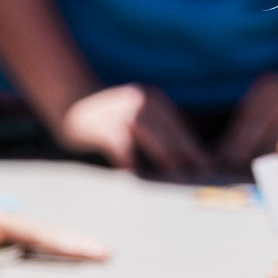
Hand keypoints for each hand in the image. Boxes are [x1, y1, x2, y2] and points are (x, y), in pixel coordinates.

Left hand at [0, 173, 110, 260]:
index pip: (33, 233)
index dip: (63, 243)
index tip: (93, 250)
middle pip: (42, 233)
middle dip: (73, 243)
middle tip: (107, 253)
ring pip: (35, 237)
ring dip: (64, 245)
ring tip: (94, 254)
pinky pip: (21, 242)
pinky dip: (43, 247)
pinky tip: (59, 254)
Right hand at [56, 84, 211, 176]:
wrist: (69, 98)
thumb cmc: (107, 114)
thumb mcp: (136, 111)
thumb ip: (156, 127)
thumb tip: (181, 156)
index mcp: (153, 100)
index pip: (180, 128)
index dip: (194, 148)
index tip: (208, 167)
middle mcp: (141, 103)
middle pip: (172, 135)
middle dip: (188, 157)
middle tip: (201, 178)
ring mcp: (123, 114)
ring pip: (154, 140)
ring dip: (169, 159)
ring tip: (179, 179)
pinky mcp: (105, 129)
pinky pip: (124, 150)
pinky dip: (133, 165)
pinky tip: (140, 180)